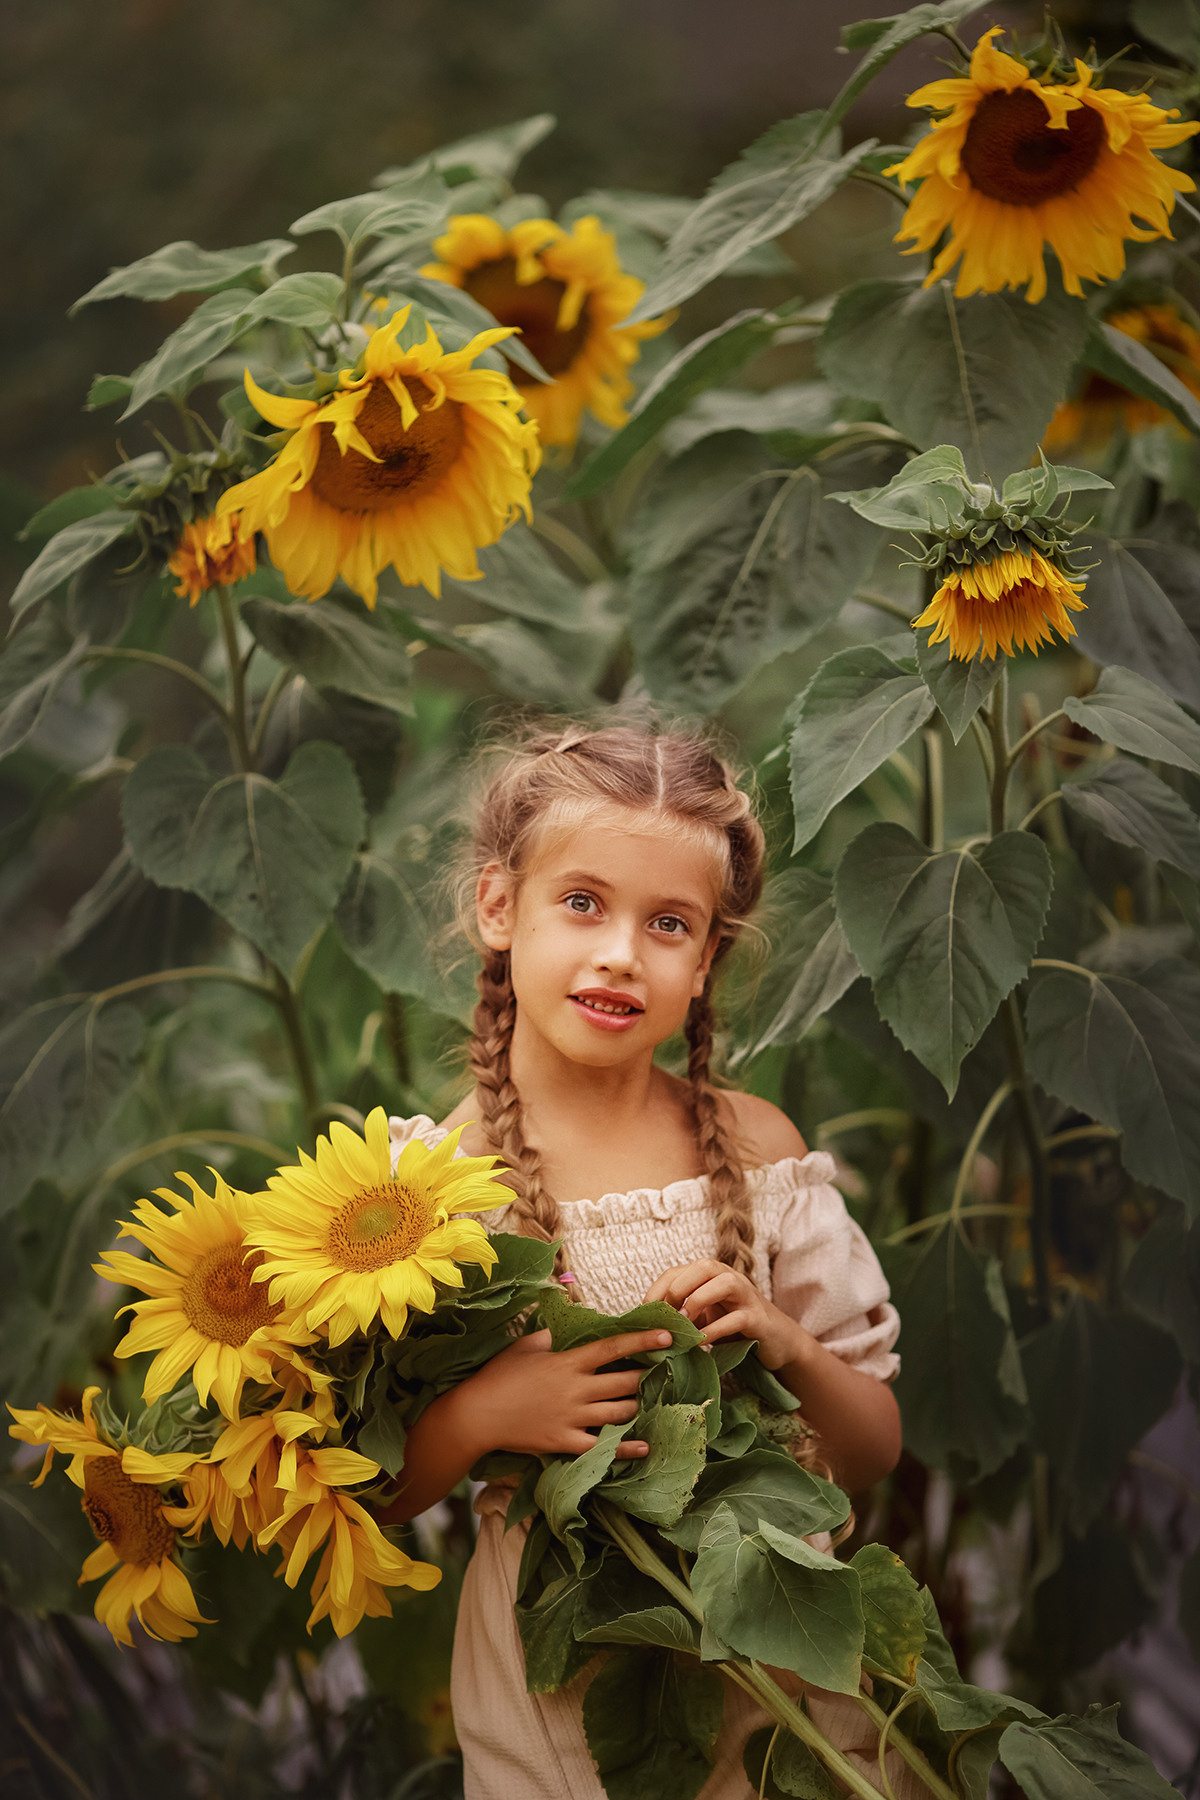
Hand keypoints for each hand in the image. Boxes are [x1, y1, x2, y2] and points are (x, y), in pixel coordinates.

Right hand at [460, 1326, 674, 1459]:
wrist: (476, 1416)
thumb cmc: (499, 1376)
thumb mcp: (526, 1346)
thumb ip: (553, 1334)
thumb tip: (573, 1321)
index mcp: (568, 1362)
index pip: (613, 1347)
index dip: (642, 1341)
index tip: (667, 1337)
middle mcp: (576, 1390)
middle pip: (624, 1382)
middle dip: (646, 1376)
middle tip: (659, 1373)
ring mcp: (572, 1418)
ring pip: (619, 1412)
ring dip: (638, 1405)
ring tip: (649, 1400)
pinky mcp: (565, 1442)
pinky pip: (603, 1447)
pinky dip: (626, 1446)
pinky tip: (644, 1445)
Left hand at [643, 1260, 805, 1371]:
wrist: (776, 1340)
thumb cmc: (734, 1326)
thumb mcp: (704, 1316)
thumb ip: (682, 1314)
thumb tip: (649, 1325)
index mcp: (711, 1276)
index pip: (678, 1270)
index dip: (658, 1289)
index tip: (646, 1313)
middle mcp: (729, 1278)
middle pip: (703, 1266)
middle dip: (679, 1288)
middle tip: (667, 1316)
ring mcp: (747, 1296)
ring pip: (724, 1282)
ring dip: (699, 1301)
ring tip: (685, 1324)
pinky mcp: (759, 1319)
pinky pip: (738, 1318)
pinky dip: (717, 1330)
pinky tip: (703, 1343)